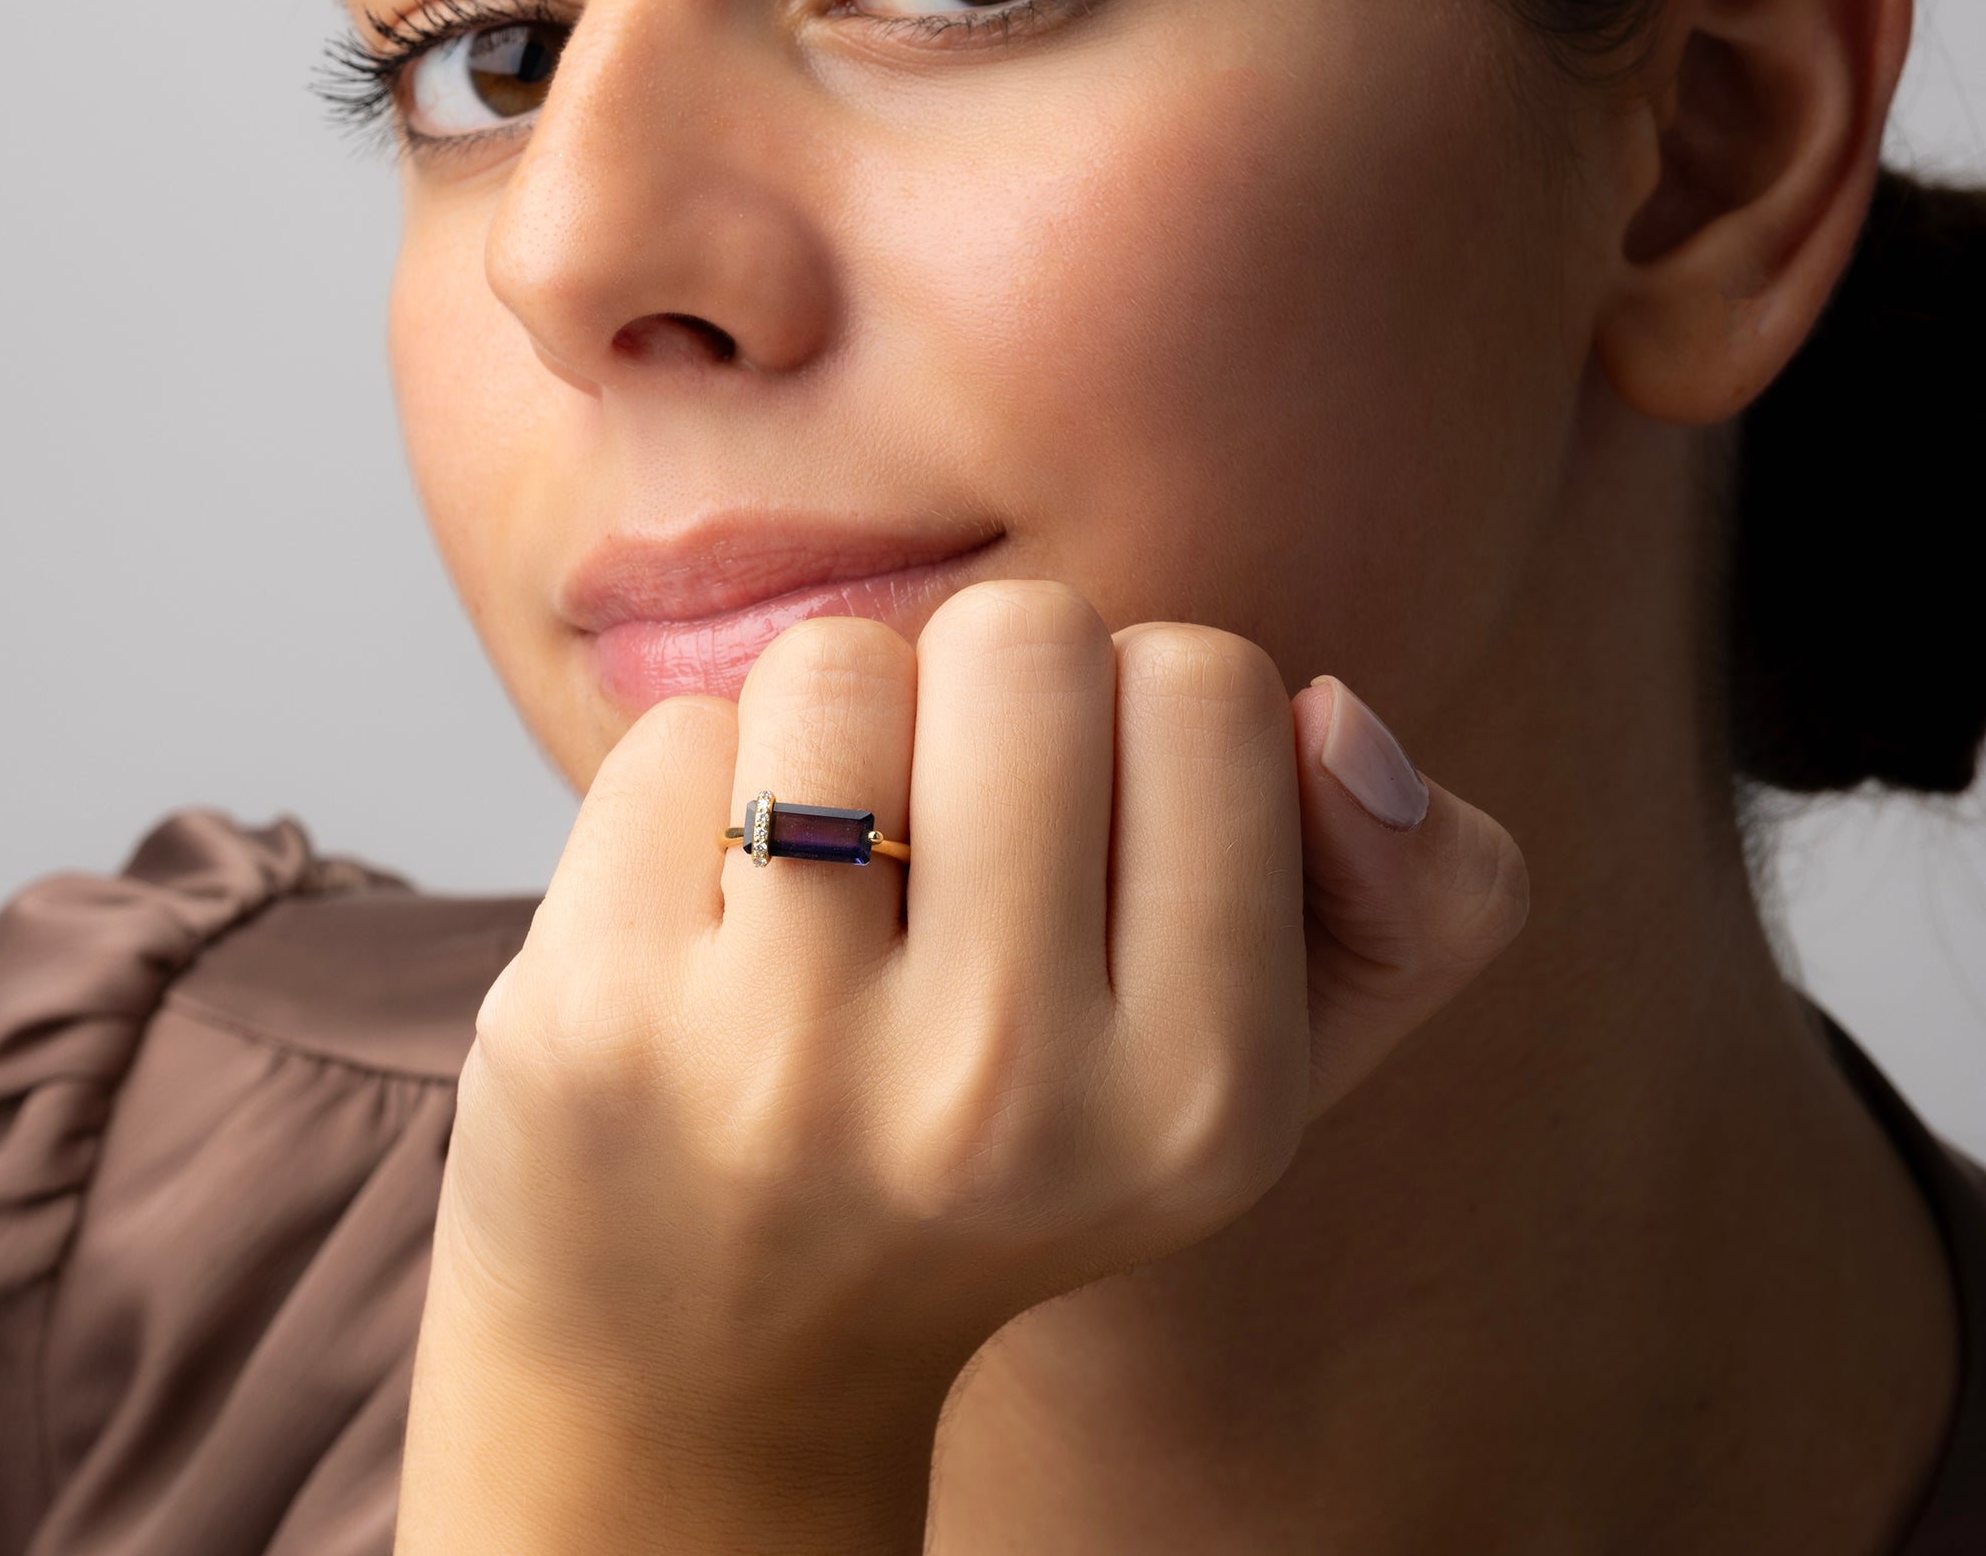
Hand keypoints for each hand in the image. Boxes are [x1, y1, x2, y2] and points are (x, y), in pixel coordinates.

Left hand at [396, 580, 1528, 1553]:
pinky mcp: (599, 1025)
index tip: (1088, 839)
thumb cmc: (1000, 1162)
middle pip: (1027, 638)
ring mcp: (785, 1068)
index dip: (1138, 721)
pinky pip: (683, 732)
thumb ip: (1404, 902)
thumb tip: (1338, 714)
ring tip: (829, 878)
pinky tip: (702, 931)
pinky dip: (698, 788)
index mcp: (1206, 1098)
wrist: (717, 1366)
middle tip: (947, 844)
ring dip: (837, 729)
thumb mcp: (1250, 1070)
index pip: (1213, 683)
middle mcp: (1006, 1095)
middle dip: (985, 697)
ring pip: (842, 661)